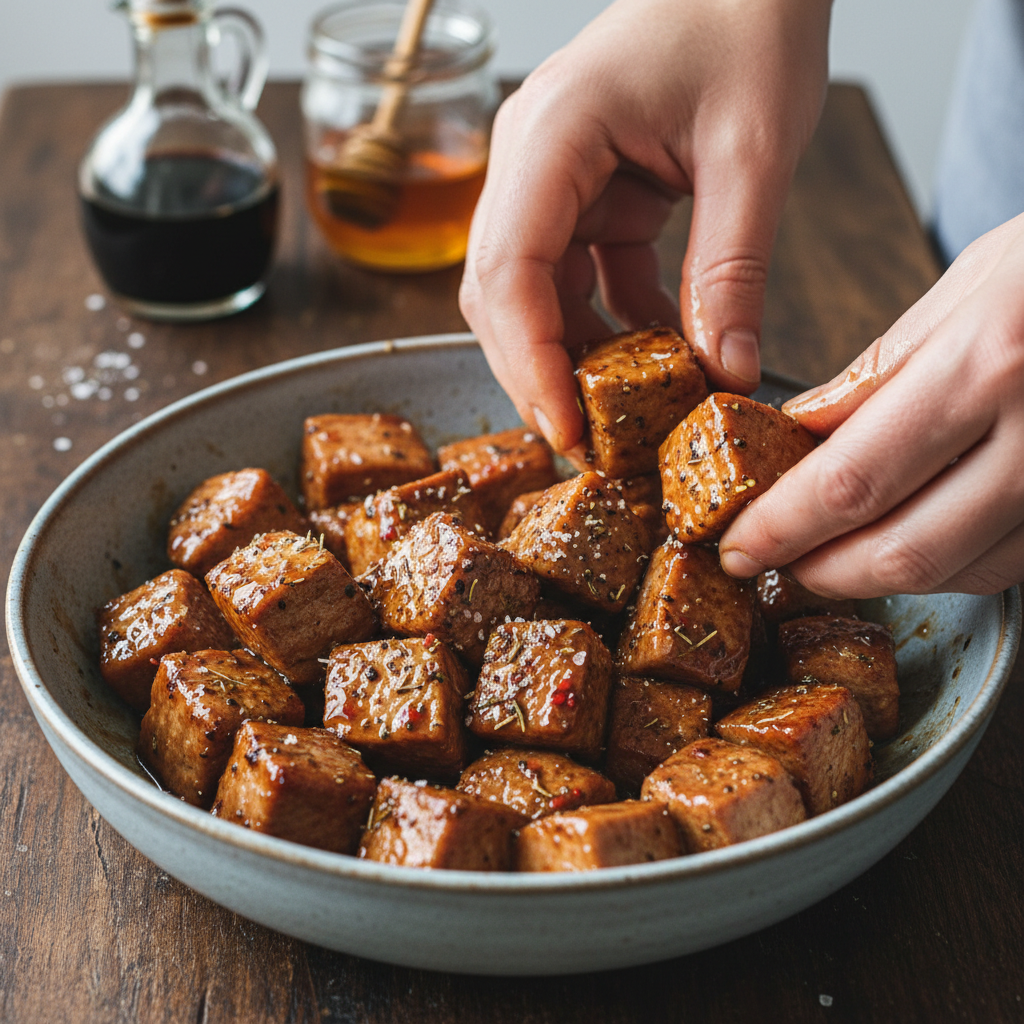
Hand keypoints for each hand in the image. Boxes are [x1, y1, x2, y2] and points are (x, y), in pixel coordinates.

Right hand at [459, 0, 832, 452]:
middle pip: (501, 293)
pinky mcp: (583, 195)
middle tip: (592, 443)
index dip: (529, 361)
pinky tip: (658, 352)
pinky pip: (579, 278)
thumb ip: (733, 268)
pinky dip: (612, 323)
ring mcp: (551, 179)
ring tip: (626, 411)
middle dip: (540, 374)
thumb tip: (726, 372)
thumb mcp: (752, 150)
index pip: (508, 269)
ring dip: (575, 356)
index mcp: (553, 135)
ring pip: (532, 295)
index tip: (567, 428)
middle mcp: (531, 161)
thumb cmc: (745, 18)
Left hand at [719, 212, 1023, 595]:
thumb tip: (802, 428)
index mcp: (989, 363)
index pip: (853, 480)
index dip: (782, 527)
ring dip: (875, 575)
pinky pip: (1007, 565)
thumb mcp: (972, 281)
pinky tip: (903, 541)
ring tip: (825, 554)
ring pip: (955, 571)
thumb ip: (881, 367)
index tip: (739, 543)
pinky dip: (942, 566)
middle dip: (819, 568)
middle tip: (770, 561)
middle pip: (901, 548)